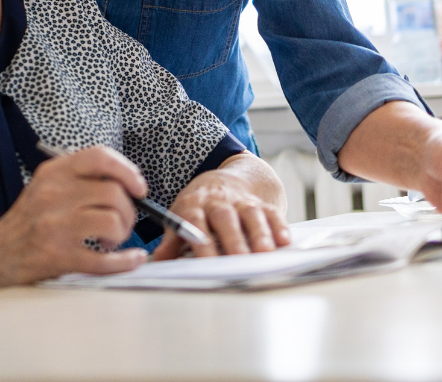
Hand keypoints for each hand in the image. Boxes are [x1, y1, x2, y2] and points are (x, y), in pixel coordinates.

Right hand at [0, 146, 146, 284]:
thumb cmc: (29, 221)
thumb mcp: (46, 186)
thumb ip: (79, 178)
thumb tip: (127, 181)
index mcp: (53, 172)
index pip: (99, 157)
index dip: (126, 170)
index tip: (138, 187)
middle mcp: (53, 194)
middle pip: (113, 192)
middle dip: (129, 210)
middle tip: (123, 222)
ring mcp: (55, 226)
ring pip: (112, 221)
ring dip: (122, 234)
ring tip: (111, 240)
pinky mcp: (59, 257)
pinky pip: (104, 260)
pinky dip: (125, 262)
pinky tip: (130, 260)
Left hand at [154, 153, 289, 259]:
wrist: (223, 178)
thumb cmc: (198, 206)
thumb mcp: (179, 216)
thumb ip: (171, 240)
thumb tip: (157, 262)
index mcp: (194, 205)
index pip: (195, 222)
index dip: (200, 241)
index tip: (206, 262)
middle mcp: (218, 201)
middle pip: (225, 218)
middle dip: (233, 240)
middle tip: (239, 262)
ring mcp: (241, 201)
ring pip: (250, 214)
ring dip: (259, 234)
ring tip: (265, 254)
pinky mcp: (261, 203)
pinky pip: (271, 213)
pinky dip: (279, 226)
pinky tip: (284, 242)